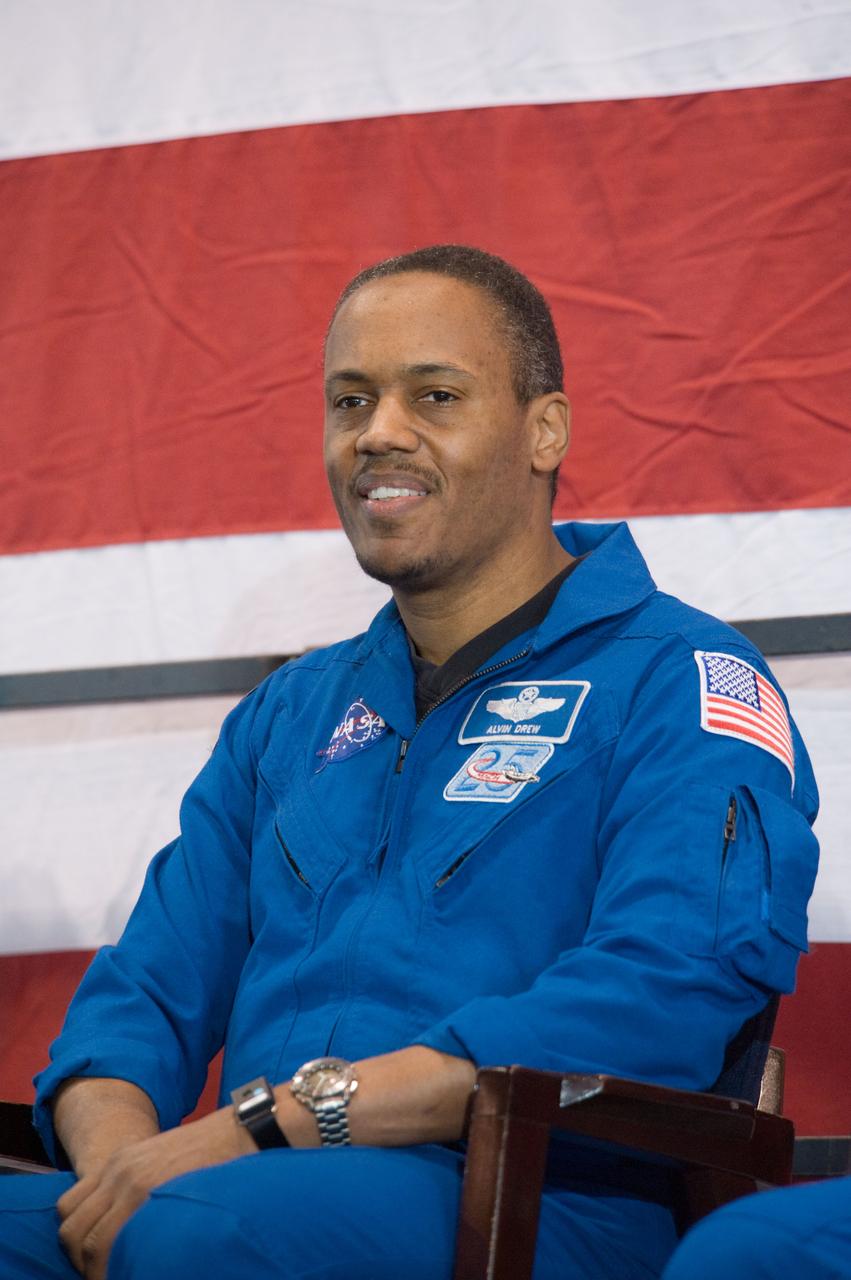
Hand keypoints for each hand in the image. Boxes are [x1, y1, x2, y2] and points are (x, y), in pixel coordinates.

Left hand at [56, 1106, 252, 1278]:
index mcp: (117, 1163)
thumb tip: (127, 1226)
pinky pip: (115, 1242)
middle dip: (81, 1262)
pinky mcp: (150, 1194)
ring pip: (90, 1243)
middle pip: (72, 1231)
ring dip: (96, 1267)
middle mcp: (117, 1172)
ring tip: (117, 1275)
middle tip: (103, 1274)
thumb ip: (137, 1186)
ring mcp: (132, 1184)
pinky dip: (115, 1264)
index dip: (75, 1241)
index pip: (69, 1209)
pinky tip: (135, 1269)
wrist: (241, 1131)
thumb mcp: (162, 1160)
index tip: (92, 1259)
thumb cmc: (209, 1153)